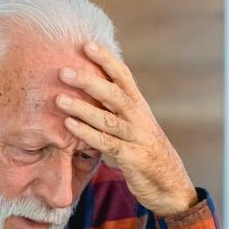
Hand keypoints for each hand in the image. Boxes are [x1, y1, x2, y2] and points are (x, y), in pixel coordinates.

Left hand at [56, 42, 197, 216]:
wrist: (169, 184)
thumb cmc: (144, 151)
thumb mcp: (133, 126)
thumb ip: (114, 110)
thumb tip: (88, 89)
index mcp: (139, 106)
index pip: (124, 77)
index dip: (107, 60)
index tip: (87, 44)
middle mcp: (139, 118)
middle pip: (114, 94)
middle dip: (89, 80)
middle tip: (64, 71)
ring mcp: (137, 138)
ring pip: (108, 119)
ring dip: (82, 108)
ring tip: (59, 99)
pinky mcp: (132, 158)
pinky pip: (106, 144)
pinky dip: (87, 134)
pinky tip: (70, 125)